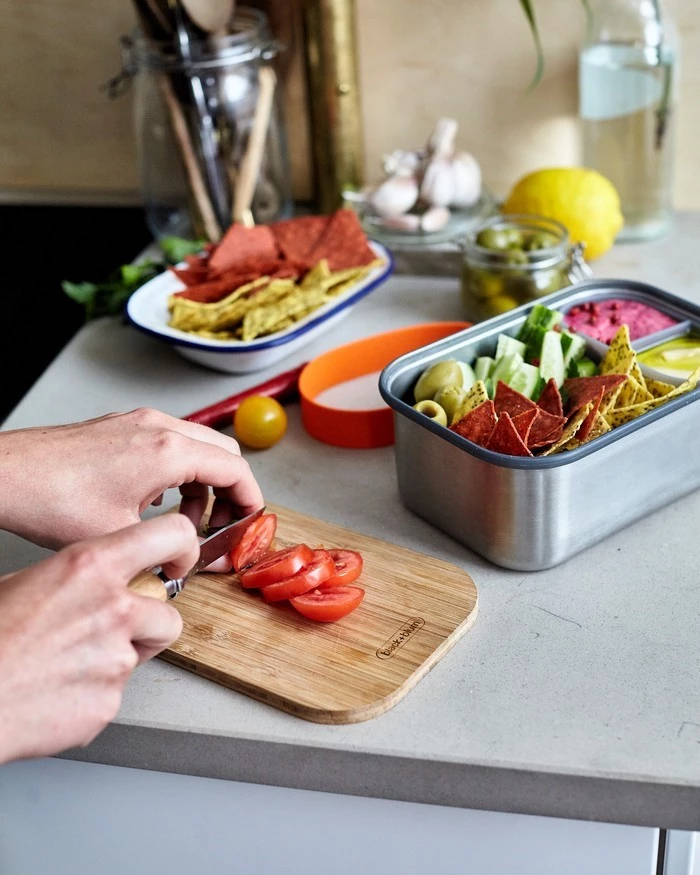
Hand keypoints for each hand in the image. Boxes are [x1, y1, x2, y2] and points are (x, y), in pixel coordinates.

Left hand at [0, 408, 264, 553]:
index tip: (249, 524)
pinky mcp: (122, 426)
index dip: (250, 501)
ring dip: (202, 482)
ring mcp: (141, 422)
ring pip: (196, 446)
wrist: (6, 473)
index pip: (236, 469)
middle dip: (230, 491)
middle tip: (220, 525)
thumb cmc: (53, 498)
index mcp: (169, 451)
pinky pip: (170, 442)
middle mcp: (160, 427)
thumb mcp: (122, 535)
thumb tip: (192, 561)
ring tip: (185, 520)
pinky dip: (178, 470)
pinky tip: (156, 501)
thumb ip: (170, 547)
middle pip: (223, 452)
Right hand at [0, 513, 195, 764]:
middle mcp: (113, 608)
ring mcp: (115, 658)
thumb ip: (78, 575)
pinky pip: (114, 692)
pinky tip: (59, 688)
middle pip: (170, 613)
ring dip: (118, 658)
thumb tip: (96, 577)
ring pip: (140, 655)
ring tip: (70, 660)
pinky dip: (93, 692)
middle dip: (149, 623)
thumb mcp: (27, 579)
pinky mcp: (109, 701)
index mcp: (91, 566)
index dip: (181, 547)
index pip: (171, 534)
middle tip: (114, 629)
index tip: (176, 559)